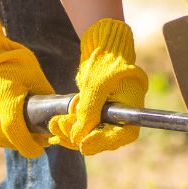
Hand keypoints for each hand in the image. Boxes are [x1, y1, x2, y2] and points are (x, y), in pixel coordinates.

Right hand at [0, 12, 52, 157]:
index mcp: (6, 104)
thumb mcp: (34, 76)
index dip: (29, 147)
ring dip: (4, 139)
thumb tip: (54, 115)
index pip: (18, 137)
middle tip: (31, 140)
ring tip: (15, 133)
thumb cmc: (11, 60)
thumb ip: (43, 97)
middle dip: (20, 142)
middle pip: (5, 139)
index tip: (39, 150)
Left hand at [48, 18, 148, 154]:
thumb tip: (77, 138)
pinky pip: (85, 125)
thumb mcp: (96, 86)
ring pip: (91, 133)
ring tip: (55, 125)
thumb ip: (88, 113)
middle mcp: (122, 114)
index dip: (104, 142)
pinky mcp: (97, 110)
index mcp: (132, 107)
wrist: (103, 44)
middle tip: (62, 129)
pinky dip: (71, 126)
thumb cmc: (106, 61)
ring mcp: (109, 113)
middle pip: (104, 137)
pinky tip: (57, 124)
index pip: (123, 134)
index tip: (84, 144)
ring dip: (71, 133)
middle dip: (81, 137)